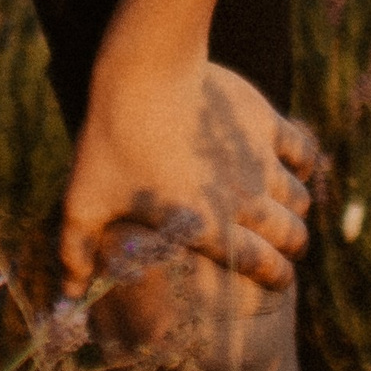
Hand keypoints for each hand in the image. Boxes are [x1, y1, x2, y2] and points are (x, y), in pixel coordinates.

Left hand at [60, 57, 317, 297]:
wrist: (146, 72)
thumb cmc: (112, 141)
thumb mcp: (85, 203)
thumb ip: (76, 254)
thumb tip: (67, 297)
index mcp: (210, 228)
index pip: (265, 267)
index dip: (277, 278)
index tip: (279, 280)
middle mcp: (245, 200)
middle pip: (293, 235)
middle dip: (292, 247)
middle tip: (286, 247)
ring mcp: (260, 159)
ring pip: (299, 197)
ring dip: (295, 208)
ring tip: (284, 209)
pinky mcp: (266, 121)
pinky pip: (303, 152)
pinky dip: (302, 164)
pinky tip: (291, 165)